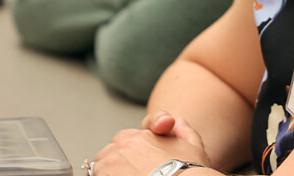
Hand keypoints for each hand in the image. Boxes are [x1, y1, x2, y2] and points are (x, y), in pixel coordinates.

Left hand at [91, 111, 210, 175]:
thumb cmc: (189, 174)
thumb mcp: (194, 149)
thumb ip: (186, 132)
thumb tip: (180, 122)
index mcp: (143, 135)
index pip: (124, 139)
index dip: (128, 152)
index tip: (134, 164)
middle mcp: (124, 145)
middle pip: (109, 153)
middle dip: (115, 163)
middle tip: (129, 175)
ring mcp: (111, 163)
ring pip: (98, 167)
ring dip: (106, 174)